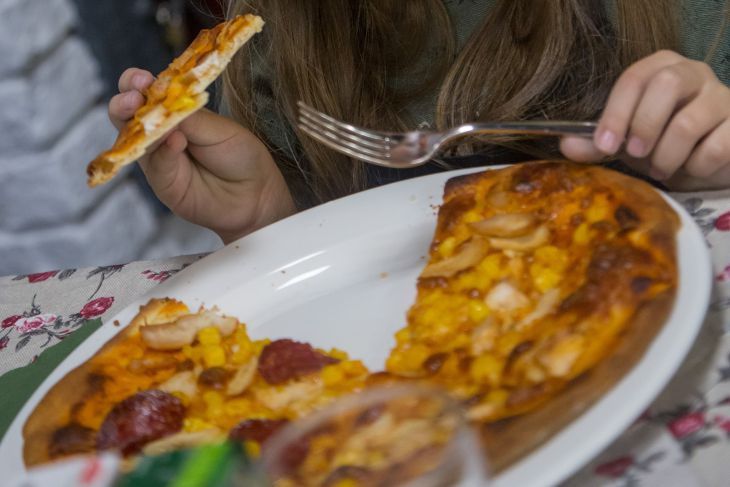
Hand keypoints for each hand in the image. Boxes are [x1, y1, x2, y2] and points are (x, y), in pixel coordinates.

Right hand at [108, 68, 295, 242]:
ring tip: (141, 110)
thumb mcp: (220, 130)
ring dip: (133, 124)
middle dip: (124, 102)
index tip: (141, 78)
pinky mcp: (164, 184)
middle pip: (126, 115)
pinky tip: (175, 141)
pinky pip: (156, 166)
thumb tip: (162, 103)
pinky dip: (163, 152)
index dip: (137, 83)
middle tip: (134, 97)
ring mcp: (158, 159)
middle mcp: (159, 134)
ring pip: (131, 141)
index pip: (146, 92)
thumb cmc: (241, 156)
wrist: (257, 193)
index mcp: (174, 111)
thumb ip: (190, 118)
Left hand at [561, 50, 729, 189]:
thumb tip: (566, 145)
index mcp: (660, 68)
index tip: (605, 144)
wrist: (705, 159)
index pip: (634, 77)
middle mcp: (693, 73)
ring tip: (660, 168)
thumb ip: (597, 142)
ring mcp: (721, 96)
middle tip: (636, 154)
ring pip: (689, 122)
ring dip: (666, 155)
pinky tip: (690, 168)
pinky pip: (715, 148)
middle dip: (644, 125)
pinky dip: (695, 166)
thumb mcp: (626, 140)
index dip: (616, 112)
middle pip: (666, 84)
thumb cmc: (661, 142)